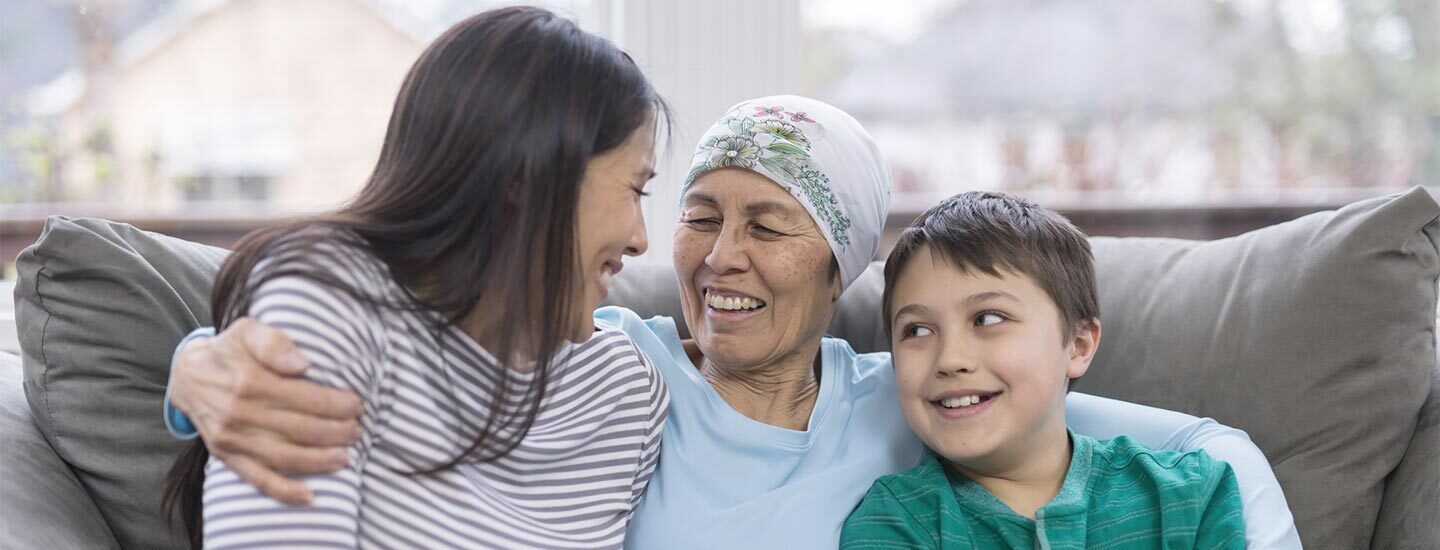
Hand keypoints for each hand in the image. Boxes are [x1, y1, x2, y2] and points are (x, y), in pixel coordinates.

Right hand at [170, 317, 363, 504]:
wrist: (187, 376)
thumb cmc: (229, 351)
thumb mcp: (248, 331)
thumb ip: (274, 342)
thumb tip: (302, 364)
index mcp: (250, 382)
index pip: (307, 399)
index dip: (337, 405)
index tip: (357, 405)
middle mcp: (239, 413)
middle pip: (301, 430)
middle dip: (337, 433)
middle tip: (357, 430)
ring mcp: (232, 439)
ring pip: (285, 457)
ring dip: (321, 461)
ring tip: (346, 457)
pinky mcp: (227, 456)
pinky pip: (257, 478)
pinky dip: (284, 491)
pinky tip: (309, 496)